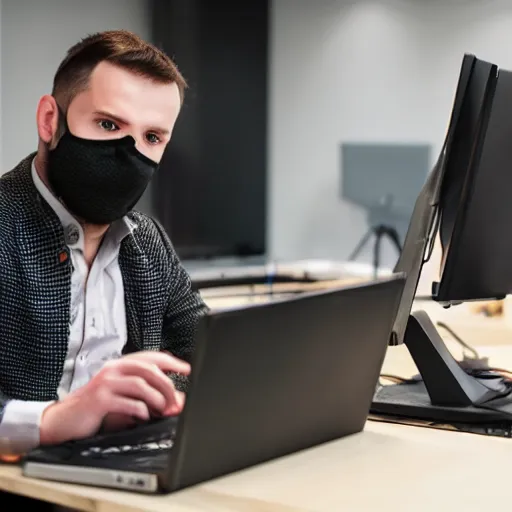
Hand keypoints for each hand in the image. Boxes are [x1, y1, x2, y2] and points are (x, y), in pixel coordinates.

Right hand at [40, 351, 189, 444]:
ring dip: (157, 399)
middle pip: (149, 369)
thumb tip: (177, 400)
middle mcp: (113, 369)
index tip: (187, 369)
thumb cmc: (96, 407)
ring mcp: (105, 383)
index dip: (171, 361)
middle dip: (167, 385)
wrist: (64, 419)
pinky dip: (141, 410)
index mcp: (120, 365)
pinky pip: (127, 402)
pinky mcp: (99, 400)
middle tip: (176, 400)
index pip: (151, 357)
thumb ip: (148, 395)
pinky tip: (144, 416)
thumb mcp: (124, 396)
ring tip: (163, 410)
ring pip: (141, 384)